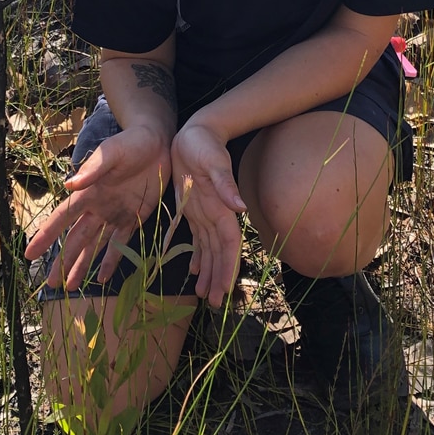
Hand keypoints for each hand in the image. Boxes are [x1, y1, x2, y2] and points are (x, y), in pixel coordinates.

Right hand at [25, 125, 171, 288]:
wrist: (157, 141)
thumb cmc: (130, 143)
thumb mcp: (111, 153)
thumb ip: (93, 169)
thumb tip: (68, 185)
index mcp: (88, 192)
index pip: (62, 217)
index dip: (46, 235)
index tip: (29, 253)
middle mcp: (98, 207)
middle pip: (76, 238)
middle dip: (63, 260)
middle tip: (50, 283)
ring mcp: (116, 214)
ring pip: (95, 245)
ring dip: (83, 265)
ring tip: (71, 287)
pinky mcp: (136, 217)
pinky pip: (121, 243)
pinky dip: (112, 260)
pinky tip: (103, 278)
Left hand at [171, 122, 246, 306]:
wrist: (197, 131)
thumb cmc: (205, 144)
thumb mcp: (214, 162)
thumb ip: (226, 185)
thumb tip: (240, 207)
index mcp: (222, 207)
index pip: (228, 244)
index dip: (227, 267)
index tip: (224, 290)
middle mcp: (215, 214)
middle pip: (219, 252)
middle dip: (218, 277)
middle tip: (214, 303)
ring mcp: (204, 213)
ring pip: (208, 249)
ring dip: (208, 271)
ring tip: (204, 294)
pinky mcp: (193, 209)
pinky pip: (197, 238)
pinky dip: (197, 255)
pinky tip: (193, 270)